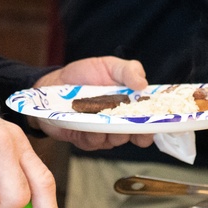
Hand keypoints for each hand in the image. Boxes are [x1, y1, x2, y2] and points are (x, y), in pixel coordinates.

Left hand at [32, 56, 154, 151]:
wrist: (53, 83)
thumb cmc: (84, 75)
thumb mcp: (109, 65)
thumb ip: (129, 71)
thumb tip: (143, 84)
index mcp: (129, 106)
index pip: (147, 121)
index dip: (153, 126)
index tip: (153, 124)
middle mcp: (118, 122)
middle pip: (133, 135)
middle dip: (133, 132)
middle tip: (129, 123)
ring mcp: (102, 132)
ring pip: (113, 140)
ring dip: (112, 132)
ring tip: (105, 120)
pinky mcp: (84, 138)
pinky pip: (92, 142)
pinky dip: (92, 134)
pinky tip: (87, 125)